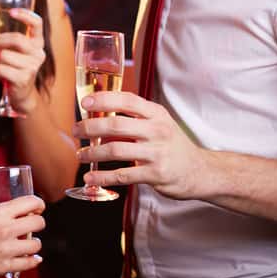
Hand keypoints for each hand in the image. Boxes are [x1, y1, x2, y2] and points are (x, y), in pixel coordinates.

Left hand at [0, 10, 44, 113]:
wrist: (21, 93)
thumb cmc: (14, 66)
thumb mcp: (6, 48)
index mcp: (37, 42)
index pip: (37, 23)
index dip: (25, 15)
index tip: (11, 12)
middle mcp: (38, 53)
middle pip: (16, 39)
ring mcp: (33, 66)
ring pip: (4, 55)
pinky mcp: (24, 79)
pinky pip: (1, 68)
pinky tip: (0, 74)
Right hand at [0, 194, 44, 277]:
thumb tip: (7, 214)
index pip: (31, 202)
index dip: (38, 204)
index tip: (36, 208)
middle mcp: (5, 230)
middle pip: (39, 223)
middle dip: (37, 222)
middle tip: (32, 224)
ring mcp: (6, 249)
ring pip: (37, 245)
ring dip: (33, 243)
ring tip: (25, 243)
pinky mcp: (5, 267)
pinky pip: (30, 263)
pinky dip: (32, 260)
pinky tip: (28, 257)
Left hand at [73, 91, 207, 199]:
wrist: (200, 171)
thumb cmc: (171, 144)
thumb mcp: (158, 123)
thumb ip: (133, 116)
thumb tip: (96, 111)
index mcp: (156, 114)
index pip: (127, 100)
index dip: (103, 99)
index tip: (84, 103)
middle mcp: (158, 131)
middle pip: (116, 125)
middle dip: (90, 127)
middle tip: (76, 131)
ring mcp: (157, 153)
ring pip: (116, 150)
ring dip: (92, 153)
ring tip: (81, 155)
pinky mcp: (156, 174)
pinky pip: (123, 175)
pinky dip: (103, 177)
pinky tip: (90, 177)